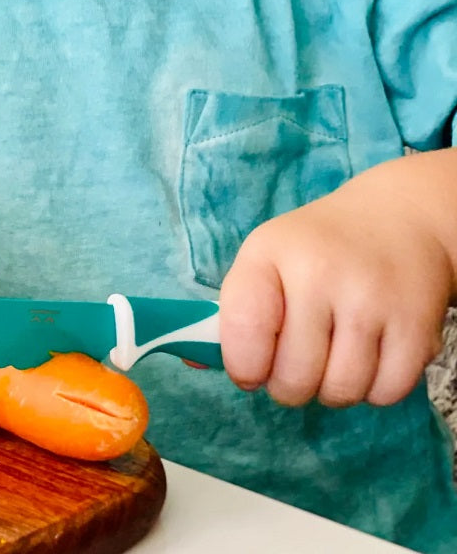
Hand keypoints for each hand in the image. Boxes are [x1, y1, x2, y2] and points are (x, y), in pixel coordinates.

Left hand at [219, 165, 453, 407]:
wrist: (398, 218)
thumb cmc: (316, 247)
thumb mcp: (264, 258)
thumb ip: (232, 311)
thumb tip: (194, 362)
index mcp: (270, 254)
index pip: (244, 331)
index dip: (243, 367)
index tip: (250, 369)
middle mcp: (320, 274)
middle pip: (294, 377)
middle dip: (289, 385)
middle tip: (296, 364)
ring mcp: (371, 300)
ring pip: (340, 391)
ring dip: (332, 390)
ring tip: (332, 358)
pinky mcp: (417, 326)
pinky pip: (386, 393)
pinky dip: (374, 389)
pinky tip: (368, 355)